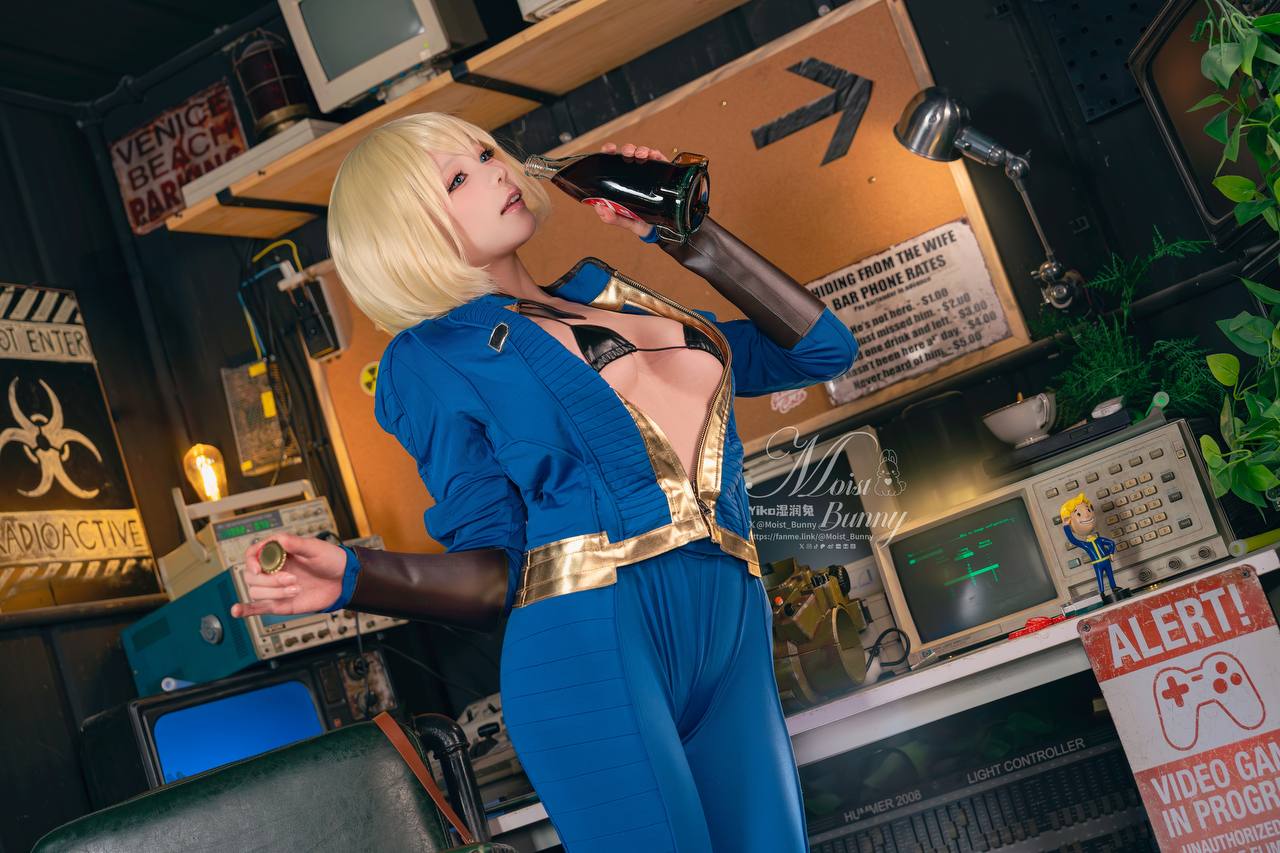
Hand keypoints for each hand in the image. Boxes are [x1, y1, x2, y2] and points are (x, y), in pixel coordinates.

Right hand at [229, 532, 346, 617]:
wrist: (344, 581)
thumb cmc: (331, 560)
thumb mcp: (315, 548)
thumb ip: (296, 543)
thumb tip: (279, 539)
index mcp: (278, 553)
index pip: (252, 554)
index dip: (251, 561)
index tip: (259, 568)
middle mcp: (273, 570)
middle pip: (251, 576)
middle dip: (270, 580)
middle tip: (292, 579)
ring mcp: (275, 587)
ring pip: (256, 591)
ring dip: (274, 592)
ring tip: (296, 589)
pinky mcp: (280, 603)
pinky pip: (258, 607)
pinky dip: (246, 609)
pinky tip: (237, 610)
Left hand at [595, 142, 668, 237]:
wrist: (662, 229)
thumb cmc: (641, 222)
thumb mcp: (626, 221)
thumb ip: (613, 217)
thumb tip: (601, 210)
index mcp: (621, 183)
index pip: (612, 163)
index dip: (609, 153)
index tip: (609, 149)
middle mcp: (633, 175)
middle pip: (627, 155)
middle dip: (628, 149)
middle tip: (629, 153)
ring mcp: (647, 173)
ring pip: (642, 155)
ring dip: (641, 150)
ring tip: (642, 155)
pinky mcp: (661, 173)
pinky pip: (659, 160)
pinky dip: (656, 155)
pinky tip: (654, 155)